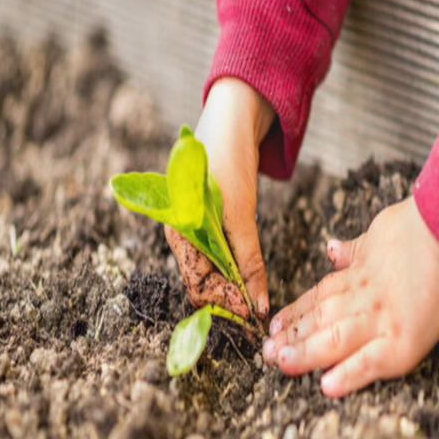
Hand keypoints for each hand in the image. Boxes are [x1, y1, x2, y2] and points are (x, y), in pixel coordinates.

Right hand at [166, 78, 274, 321]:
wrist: (233, 120)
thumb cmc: (229, 161)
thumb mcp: (241, 215)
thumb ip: (248, 261)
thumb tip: (258, 305)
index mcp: (180, 232)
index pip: (198, 285)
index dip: (225, 304)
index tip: (253, 316)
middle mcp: (183, 235)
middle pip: (203, 284)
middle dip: (229, 303)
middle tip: (258, 318)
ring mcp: (195, 231)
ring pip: (213, 274)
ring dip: (234, 291)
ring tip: (258, 305)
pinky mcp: (210, 225)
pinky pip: (219, 259)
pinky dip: (236, 274)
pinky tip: (251, 283)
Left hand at [262, 197, 438, 397]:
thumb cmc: (420, 229)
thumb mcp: (379, 234)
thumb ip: (354, 249)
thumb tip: (332, 249)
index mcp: (358, 275)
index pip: (318, 298)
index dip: (294, 314)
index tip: (274, 327)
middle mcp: (363, 298)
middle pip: (319, 320)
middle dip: (292, 337)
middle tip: (267, 353)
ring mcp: (380, 319)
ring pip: (333, 339)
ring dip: (306, 353)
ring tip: (282, 364)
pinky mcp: (402, 339)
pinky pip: (370, 362)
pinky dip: (349, 375)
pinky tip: (328, 387)